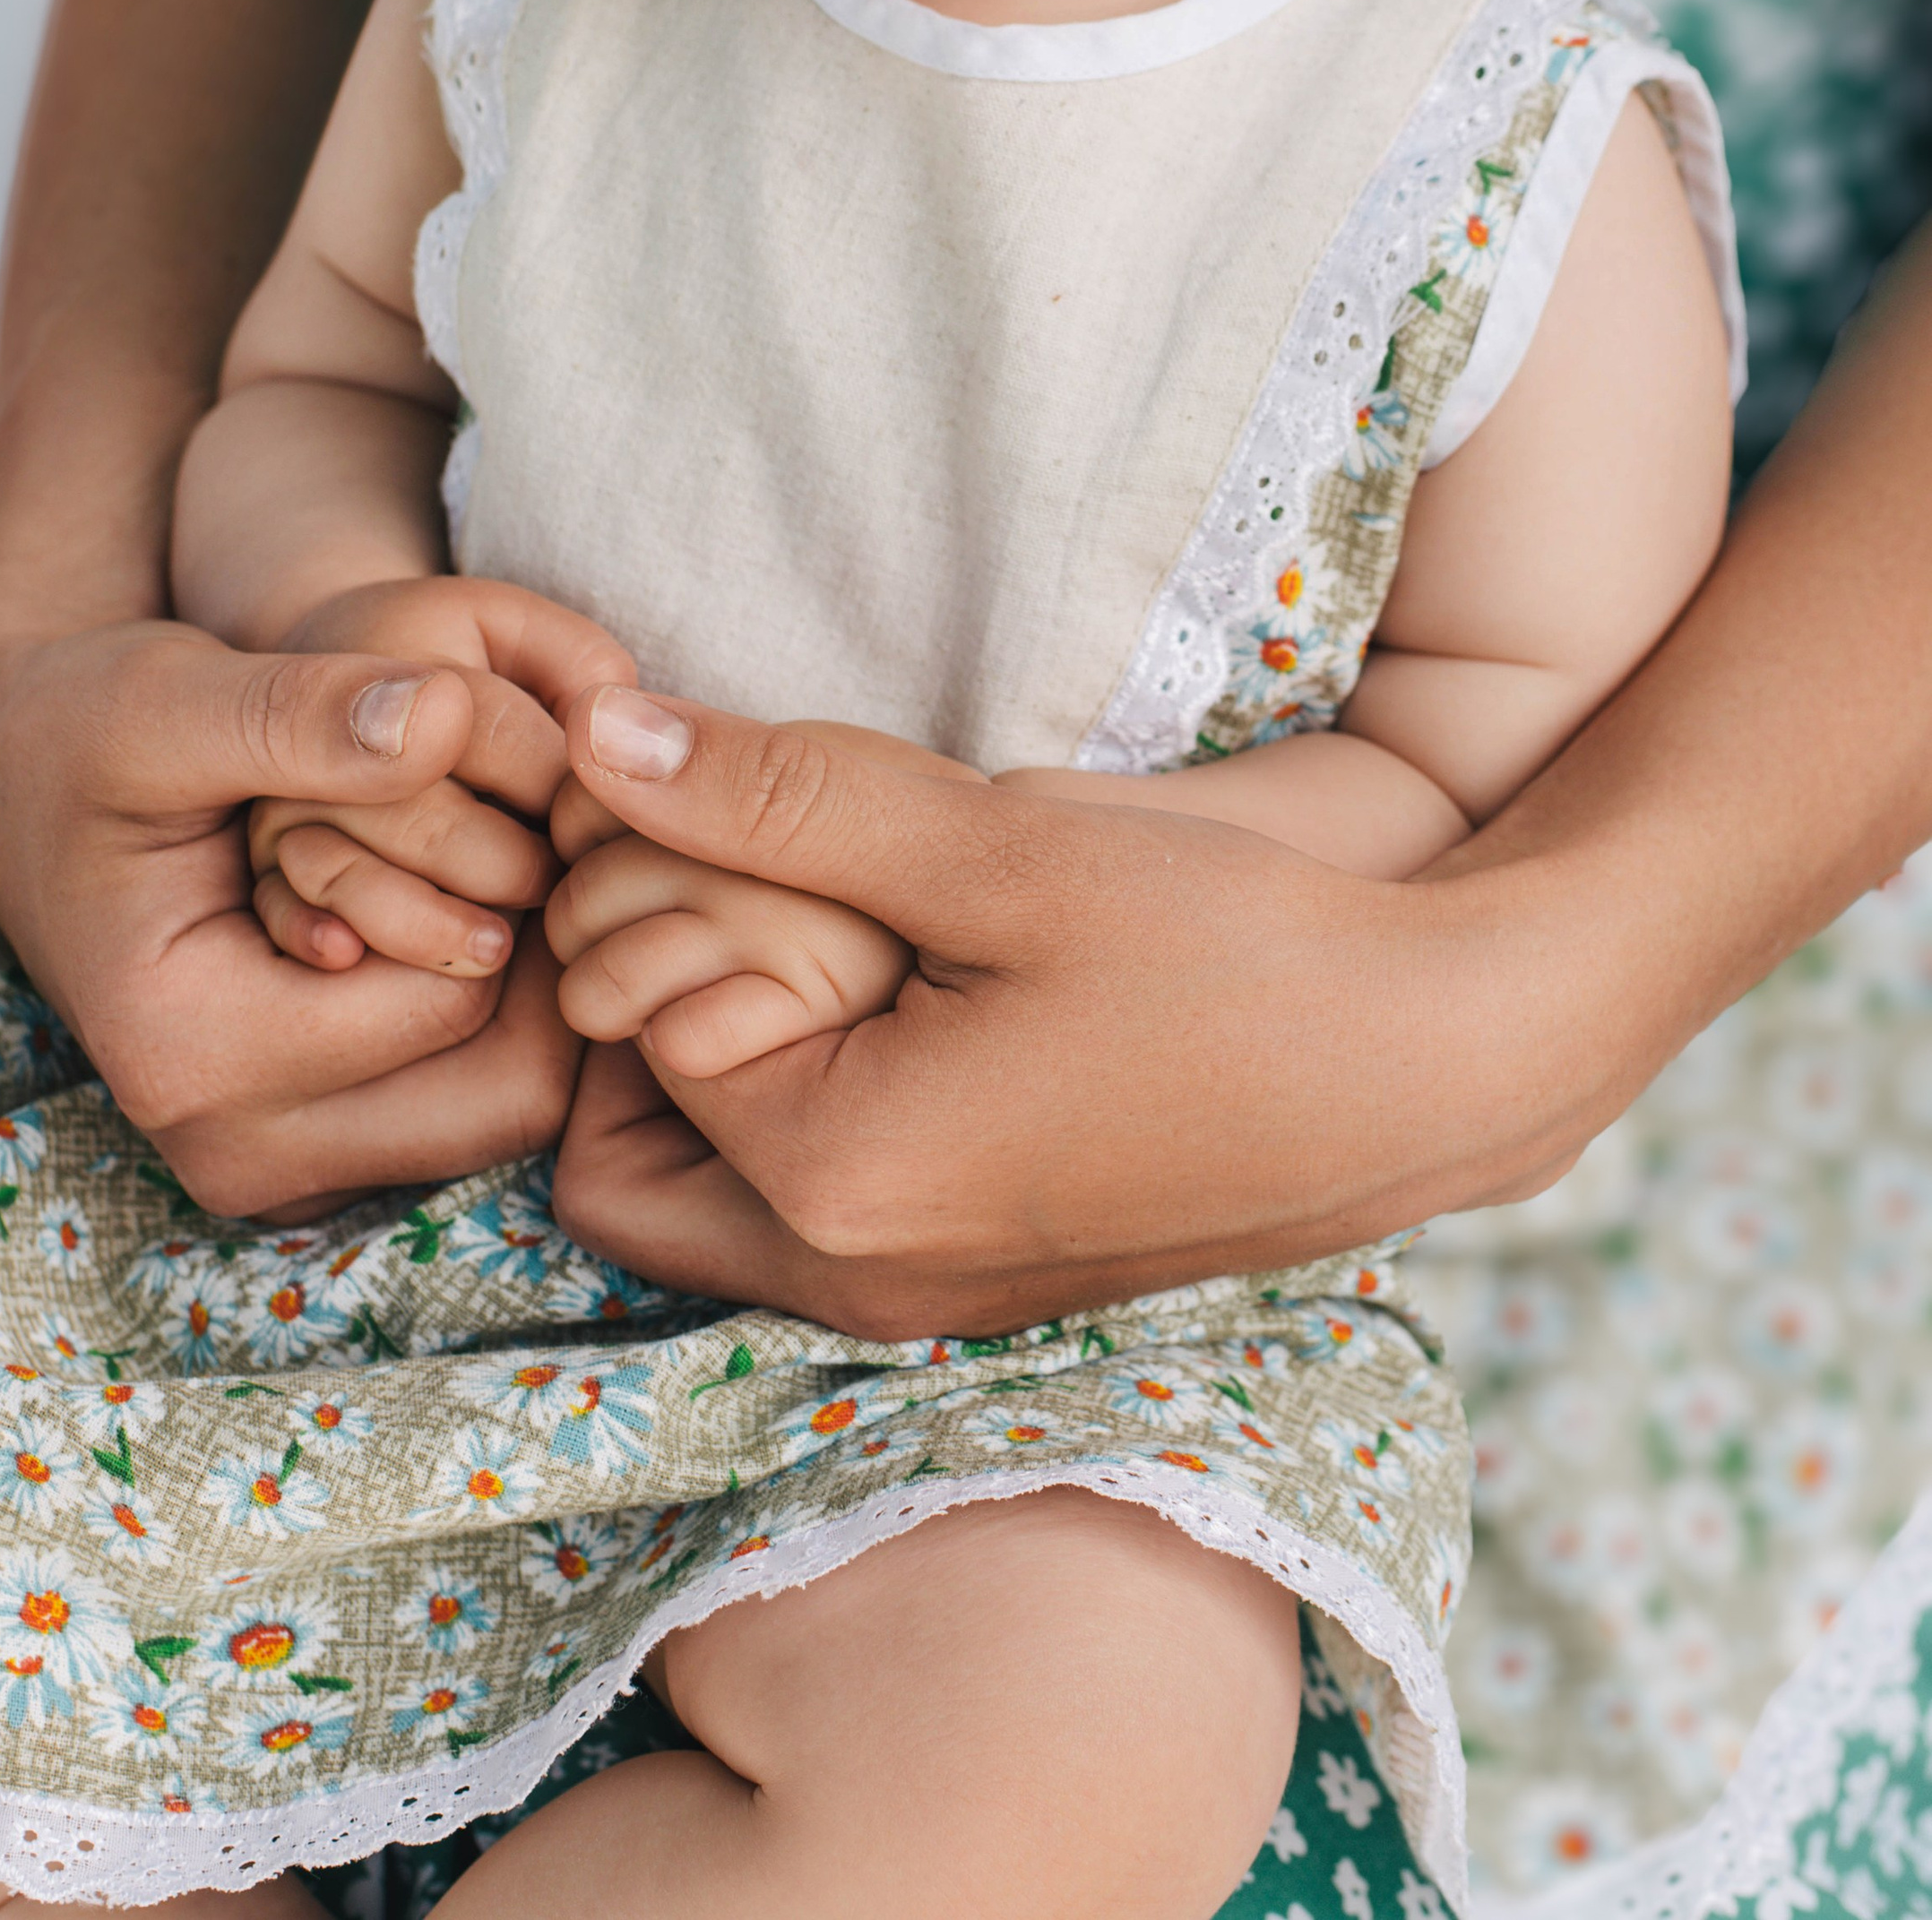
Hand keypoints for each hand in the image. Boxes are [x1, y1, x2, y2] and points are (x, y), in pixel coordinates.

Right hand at [0, 592, 621, 1219]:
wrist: (31, 776)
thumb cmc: (87, 724)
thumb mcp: (171, 696)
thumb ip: (303, 711)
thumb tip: (449, 717)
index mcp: (190, 1055)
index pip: (454, 997)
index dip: (508, 876)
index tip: (511, 780)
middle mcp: (234, 1150)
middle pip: (503, 1088)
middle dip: (545, 950)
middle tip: (544, 822)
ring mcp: (276, 1167)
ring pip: (504, 1104)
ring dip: (538, 983)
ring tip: (516, 849)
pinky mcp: (312, 1151)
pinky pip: (468, 1103)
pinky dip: (501, 1011)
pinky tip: (480, 897)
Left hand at [542, 682, 1627, 1341]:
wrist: (1441, 1062)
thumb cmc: (1234, 949)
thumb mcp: (997, 849)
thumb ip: (780, 794)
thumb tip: (594, 736)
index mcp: (832, 1181)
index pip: (617, 1023)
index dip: (654, 897)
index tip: (745, 817)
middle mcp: (850, 1280)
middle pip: (621, 1143)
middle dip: (654, 999)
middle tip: (763, 880)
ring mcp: (917, 1300)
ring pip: (710, 1178)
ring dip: (734, 1047)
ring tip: (841, 926)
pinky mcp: (979, 1283)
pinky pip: (811, 1205)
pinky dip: (812, 1098)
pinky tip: (912, 989)